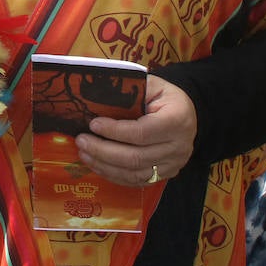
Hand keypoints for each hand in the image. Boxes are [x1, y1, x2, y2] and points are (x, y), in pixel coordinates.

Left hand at [77, 74, 196, 186]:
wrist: (184, 112)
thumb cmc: (162, 96)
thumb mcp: (150, 85)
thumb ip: (128, 91)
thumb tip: (95, 98)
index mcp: (177, 119)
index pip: (142, 132)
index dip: (115, 131)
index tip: (93, 125)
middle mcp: (179, 146)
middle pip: (136, 157)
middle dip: (103, 151)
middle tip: (81, 141)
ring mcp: (174, 164)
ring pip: (135, 173)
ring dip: (105, 165)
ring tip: (84, 153)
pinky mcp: (166, 174)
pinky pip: (137, 181)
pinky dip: (114, 175)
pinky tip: (98, 165)